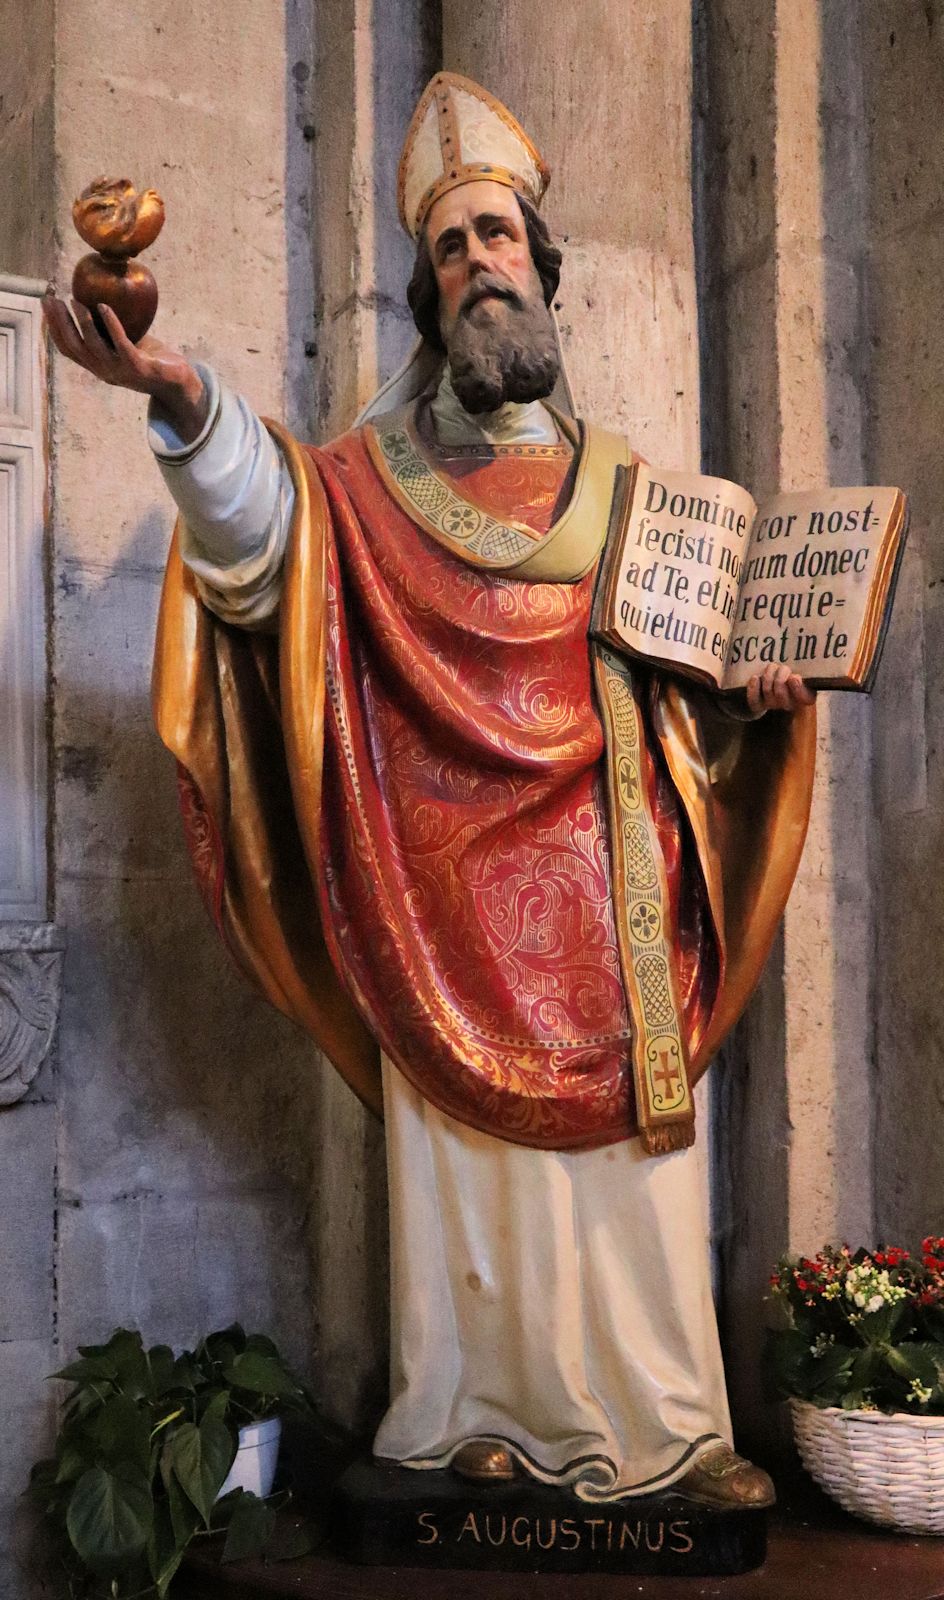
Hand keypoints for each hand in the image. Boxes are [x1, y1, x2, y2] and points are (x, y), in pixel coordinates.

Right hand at [41, 293, 208, 443]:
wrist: (178, 384)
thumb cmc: (151, 359)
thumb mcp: (125, 343)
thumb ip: (110, 329)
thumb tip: (99, 295)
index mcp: (98, 366)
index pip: (68, 349)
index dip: (54, 327)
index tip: (46, 304)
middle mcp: (104, 371)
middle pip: (74, 347)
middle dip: (60, 323)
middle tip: (52, 299)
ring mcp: (120, 371)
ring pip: (94, 347)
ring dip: (83, 323)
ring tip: (76, 301)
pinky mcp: (138, 367)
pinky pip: (121, 344)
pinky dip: (111, 325)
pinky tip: (104, 307)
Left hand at [746, 663, 816, 715]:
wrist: (775, 682)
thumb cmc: (792, 675)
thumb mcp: (802, 673)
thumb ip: (802, 677)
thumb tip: (794, 678)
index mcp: (805, 698)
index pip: (805, 699)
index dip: (797, 688)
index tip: (794, 677)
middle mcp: (789, 705)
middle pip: (781, 692)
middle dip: (780, 675)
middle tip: (782, 668)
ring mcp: (773, 705)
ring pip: (768, 689)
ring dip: (768, 675)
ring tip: (771, 669)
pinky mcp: (759, 705)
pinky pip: (754, 699)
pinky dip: (753, 687)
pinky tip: (755, 678)